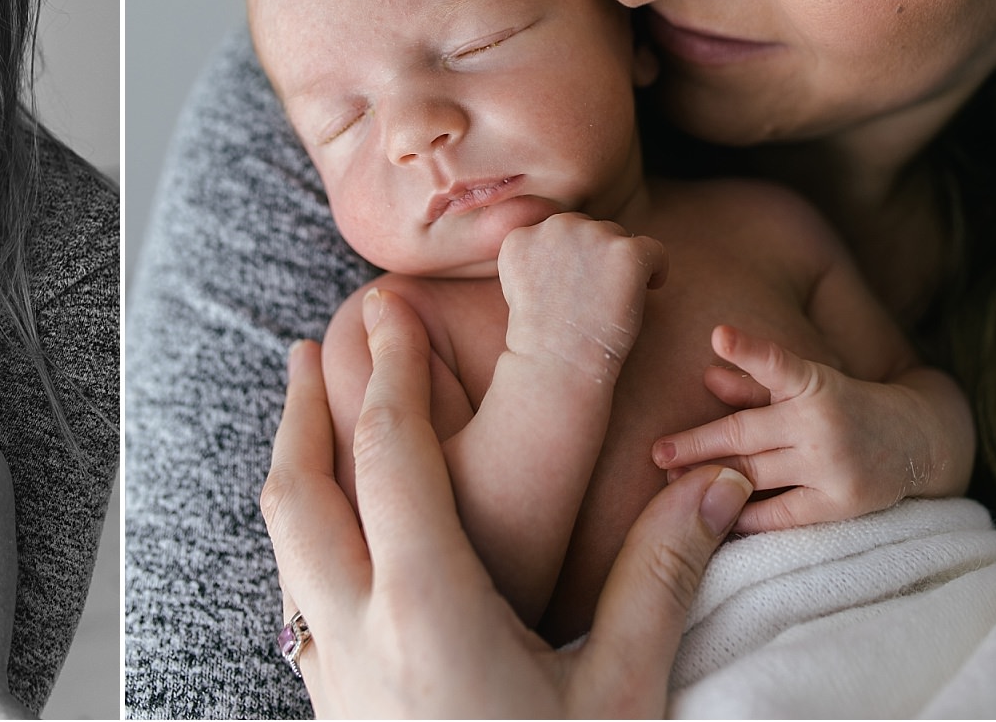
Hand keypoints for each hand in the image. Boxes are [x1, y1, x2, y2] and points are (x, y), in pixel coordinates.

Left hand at [262, 285, 750, 717]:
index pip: (390, 460)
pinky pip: (291, 588)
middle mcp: (354, 632)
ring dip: (292, 461)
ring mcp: (327, 671)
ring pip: (281, 540)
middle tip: (319, 342)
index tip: (391, 312)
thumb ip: (659, 580)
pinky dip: (299, 526)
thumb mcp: (624, 698)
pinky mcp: (325, 702)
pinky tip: (332, 520)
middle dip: (304, 406)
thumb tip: (713, 486)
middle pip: (297, 487)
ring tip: (307, 410)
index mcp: (426, 612)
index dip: (392, 376)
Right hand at [499, 212, 667, 386]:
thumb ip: (536, 257)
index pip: (556, 232)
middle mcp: (555, 227)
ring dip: (620, 262)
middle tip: (597, 295)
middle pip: (588, 229)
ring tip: (615, 298)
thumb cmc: (540, 337)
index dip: (571, 258)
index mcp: (522, 236)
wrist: (557, 361)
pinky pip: (653, 249)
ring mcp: (591, 236)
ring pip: (618, 237)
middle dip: (595, 256)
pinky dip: (656, 268)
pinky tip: (650, 289)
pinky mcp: (625, 252)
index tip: (577, 287)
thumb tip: (573, 249)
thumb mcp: (517, 288)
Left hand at [652, 324, 951, 532]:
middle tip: (656, 452)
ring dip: (710, 478)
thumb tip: (707, 377)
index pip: (778, 365)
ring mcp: (832, 467)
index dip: (749, 349)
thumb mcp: (807, 384)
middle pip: (745, 435)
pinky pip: (781, 515)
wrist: (920, 441)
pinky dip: (745, 515)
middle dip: (696, 444)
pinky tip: (713, 514)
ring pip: (755, 475)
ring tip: (670, 483)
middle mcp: (822, 424)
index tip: (719, 334)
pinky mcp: (841, 504)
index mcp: (814, 384)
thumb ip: (755, 382)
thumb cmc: (844, 404)